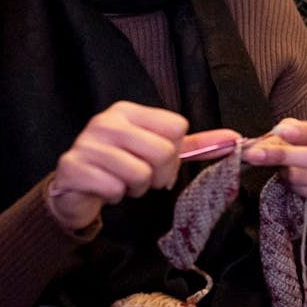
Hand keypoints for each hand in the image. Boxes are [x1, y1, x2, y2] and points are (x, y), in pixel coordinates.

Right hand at [45, 101, 236, 231]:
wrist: (75, 188)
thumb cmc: (120, 166)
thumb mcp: (156, 150)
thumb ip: (194, 144)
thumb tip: (234, 139)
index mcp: (128, 110)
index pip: (177, 127)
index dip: (174, 154)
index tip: (159, 163)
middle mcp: (106, 121)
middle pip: (162, 150)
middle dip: (158, 175)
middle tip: (143, 179)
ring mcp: (87, 143)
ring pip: (139, 173)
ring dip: (135, 188)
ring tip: (122, 183)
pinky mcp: (73, 167)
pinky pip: (114, 188)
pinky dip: (114, 196)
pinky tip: (105, 190)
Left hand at [244, 118, 306, 208]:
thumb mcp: (304, 130)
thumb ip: (289, 131)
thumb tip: (267, 139)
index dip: (304, 133)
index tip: (280, 131)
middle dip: (284, 156)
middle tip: (256, 154)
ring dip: (285, 171)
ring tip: (272, 164)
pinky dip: (293, 186)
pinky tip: (287, 178)